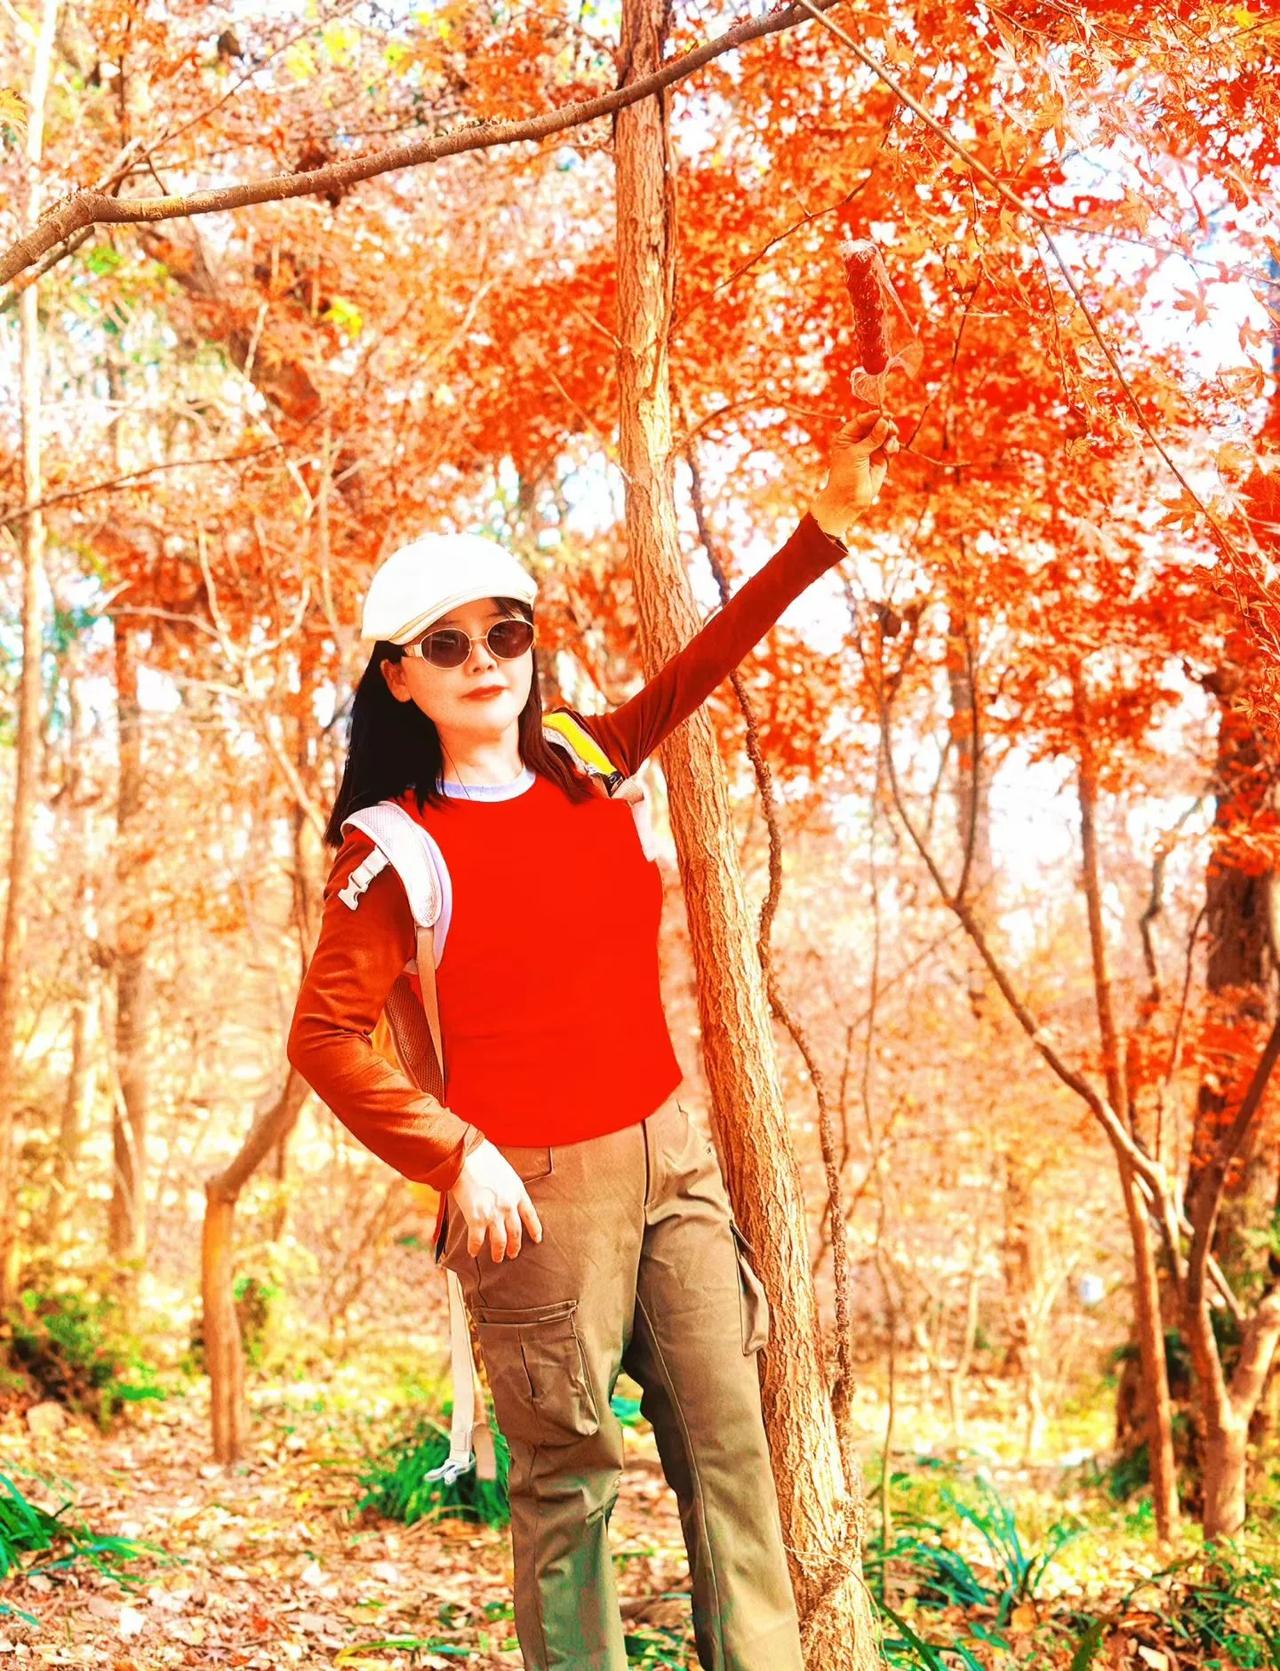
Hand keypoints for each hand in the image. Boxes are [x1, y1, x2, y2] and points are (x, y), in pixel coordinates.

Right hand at [449, 1140, 543, 1261]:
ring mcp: (494, 1214)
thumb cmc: (485, 1158)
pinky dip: (475, 1248)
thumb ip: (509, 1188)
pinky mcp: (477, 1218)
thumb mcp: (506, 1172)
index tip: (537, 1239)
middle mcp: (509, 1206)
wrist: (468, 1156)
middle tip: (513, 1254)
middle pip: (516, 1233)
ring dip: (499, 1252)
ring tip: (498, 1258)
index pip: (531, 1216)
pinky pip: (477, 1240)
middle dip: (515, 1246)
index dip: (535, 1230)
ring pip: (500, 1241)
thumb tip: (506, 1196)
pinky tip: (473, 1252)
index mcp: (518, 1192)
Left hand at [809, 411, 899, 540]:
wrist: (849, 499)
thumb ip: (872, 438)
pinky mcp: (880, 459)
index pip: (862, 420)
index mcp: (847, 436)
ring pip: (885, 435)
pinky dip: (893, 445)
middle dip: (885, 425)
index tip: (885, 414)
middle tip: (892, 429)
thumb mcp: (857, 454)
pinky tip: (890, 451)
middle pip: (876, 425)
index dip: (874, 416)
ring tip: (889, 446)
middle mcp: (859, 441)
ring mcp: (871, 449)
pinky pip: (890, 446)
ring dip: (890, 436)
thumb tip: (885, 421)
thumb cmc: (846, 476)